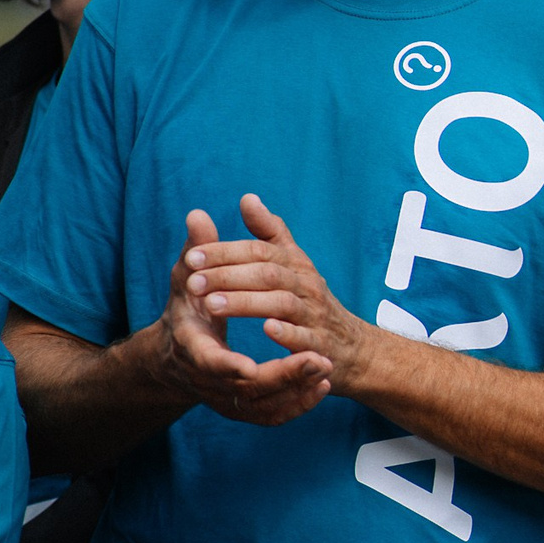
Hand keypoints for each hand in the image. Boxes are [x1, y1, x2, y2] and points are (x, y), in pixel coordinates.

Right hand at [147, 207, 331, 423]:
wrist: (180, 350)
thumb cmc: (190, 305)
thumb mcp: (190, 277)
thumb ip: (198, 251)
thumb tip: (199, 214)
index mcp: (191, 345)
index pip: (208, 361)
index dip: (229, 365)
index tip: (254, 365)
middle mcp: (207, 377)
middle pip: (246, 387)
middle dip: (283, 375)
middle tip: (319, 361)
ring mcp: (226, 397)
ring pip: (263, 406)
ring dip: (296, 390)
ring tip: (326, 370)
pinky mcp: (244, 408)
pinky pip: (274, 415)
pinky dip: (298, 404)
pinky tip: (323, 386)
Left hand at [183, 195, 377, 394]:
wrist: (351, 344)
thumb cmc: (311, 300)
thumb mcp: (294, 263)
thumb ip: (269, 232)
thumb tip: (247, 198)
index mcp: (296, 264)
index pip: (259, 251)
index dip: (225, 252)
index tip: (192, 257)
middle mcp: (307, 285)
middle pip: (268, 274)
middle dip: (228, 276)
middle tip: (192, 282)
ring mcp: (315, 315)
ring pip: (281, 303)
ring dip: (245, 302)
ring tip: (210, 305)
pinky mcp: (321, 344)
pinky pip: (306, 337)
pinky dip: (288, 333)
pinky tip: (266, 330)